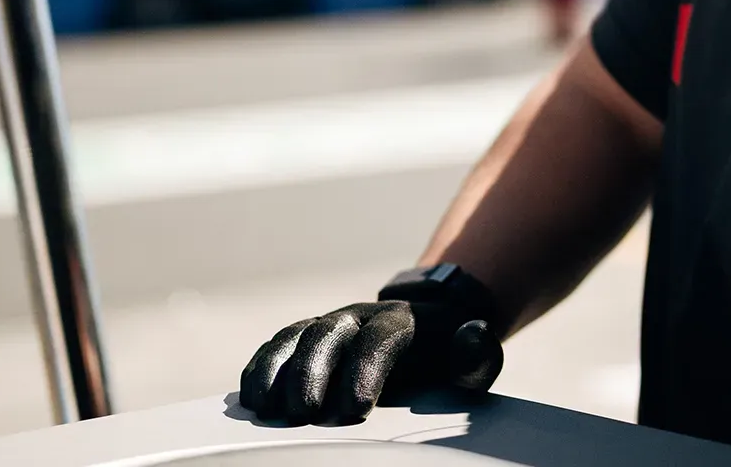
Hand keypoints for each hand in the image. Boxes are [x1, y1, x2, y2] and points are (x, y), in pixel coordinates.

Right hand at [238, 288, 502, 424]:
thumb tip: (472, 334)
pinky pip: (278, 345)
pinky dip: (262, 368)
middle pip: (330, 333)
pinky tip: (254, 398)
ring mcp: (331, 324)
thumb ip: (476, 353)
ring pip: (297, 336)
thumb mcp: (472, 358)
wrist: (428, 328)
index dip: (366, 368)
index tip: (356, 408)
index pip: (381, 337)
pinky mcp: (306, 337)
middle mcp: (361, 316)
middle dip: (313, 373)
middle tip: (306, 414)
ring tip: (272, 410)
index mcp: (403, 321)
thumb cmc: (449, 356)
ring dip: (280, 372)